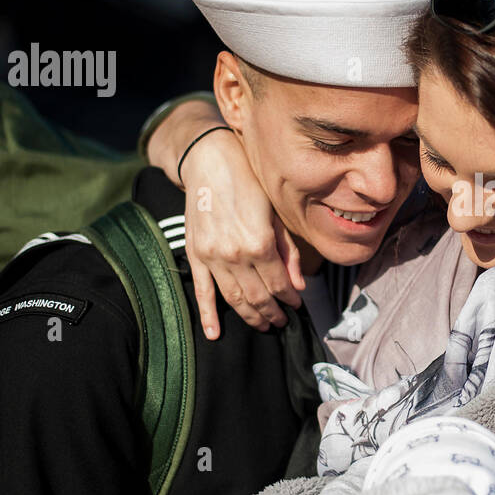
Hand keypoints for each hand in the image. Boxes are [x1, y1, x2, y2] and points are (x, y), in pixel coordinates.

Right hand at [181, 129, 304, 337]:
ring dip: (250, 317)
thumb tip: (299, 285)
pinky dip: (208, 315)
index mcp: (260, 244)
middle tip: (282, 322)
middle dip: (272, 313)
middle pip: (258, 297)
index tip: (297, 305)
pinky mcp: (195, 254)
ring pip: (234, 299)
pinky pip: (202, 291)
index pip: (279, 284)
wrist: (210, 162)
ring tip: (264, 325)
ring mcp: (212, 257)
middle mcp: (235, 255)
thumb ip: (288, 252)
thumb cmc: (250, 182)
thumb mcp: (277, 213)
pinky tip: (214, 333)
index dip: (290, 298)